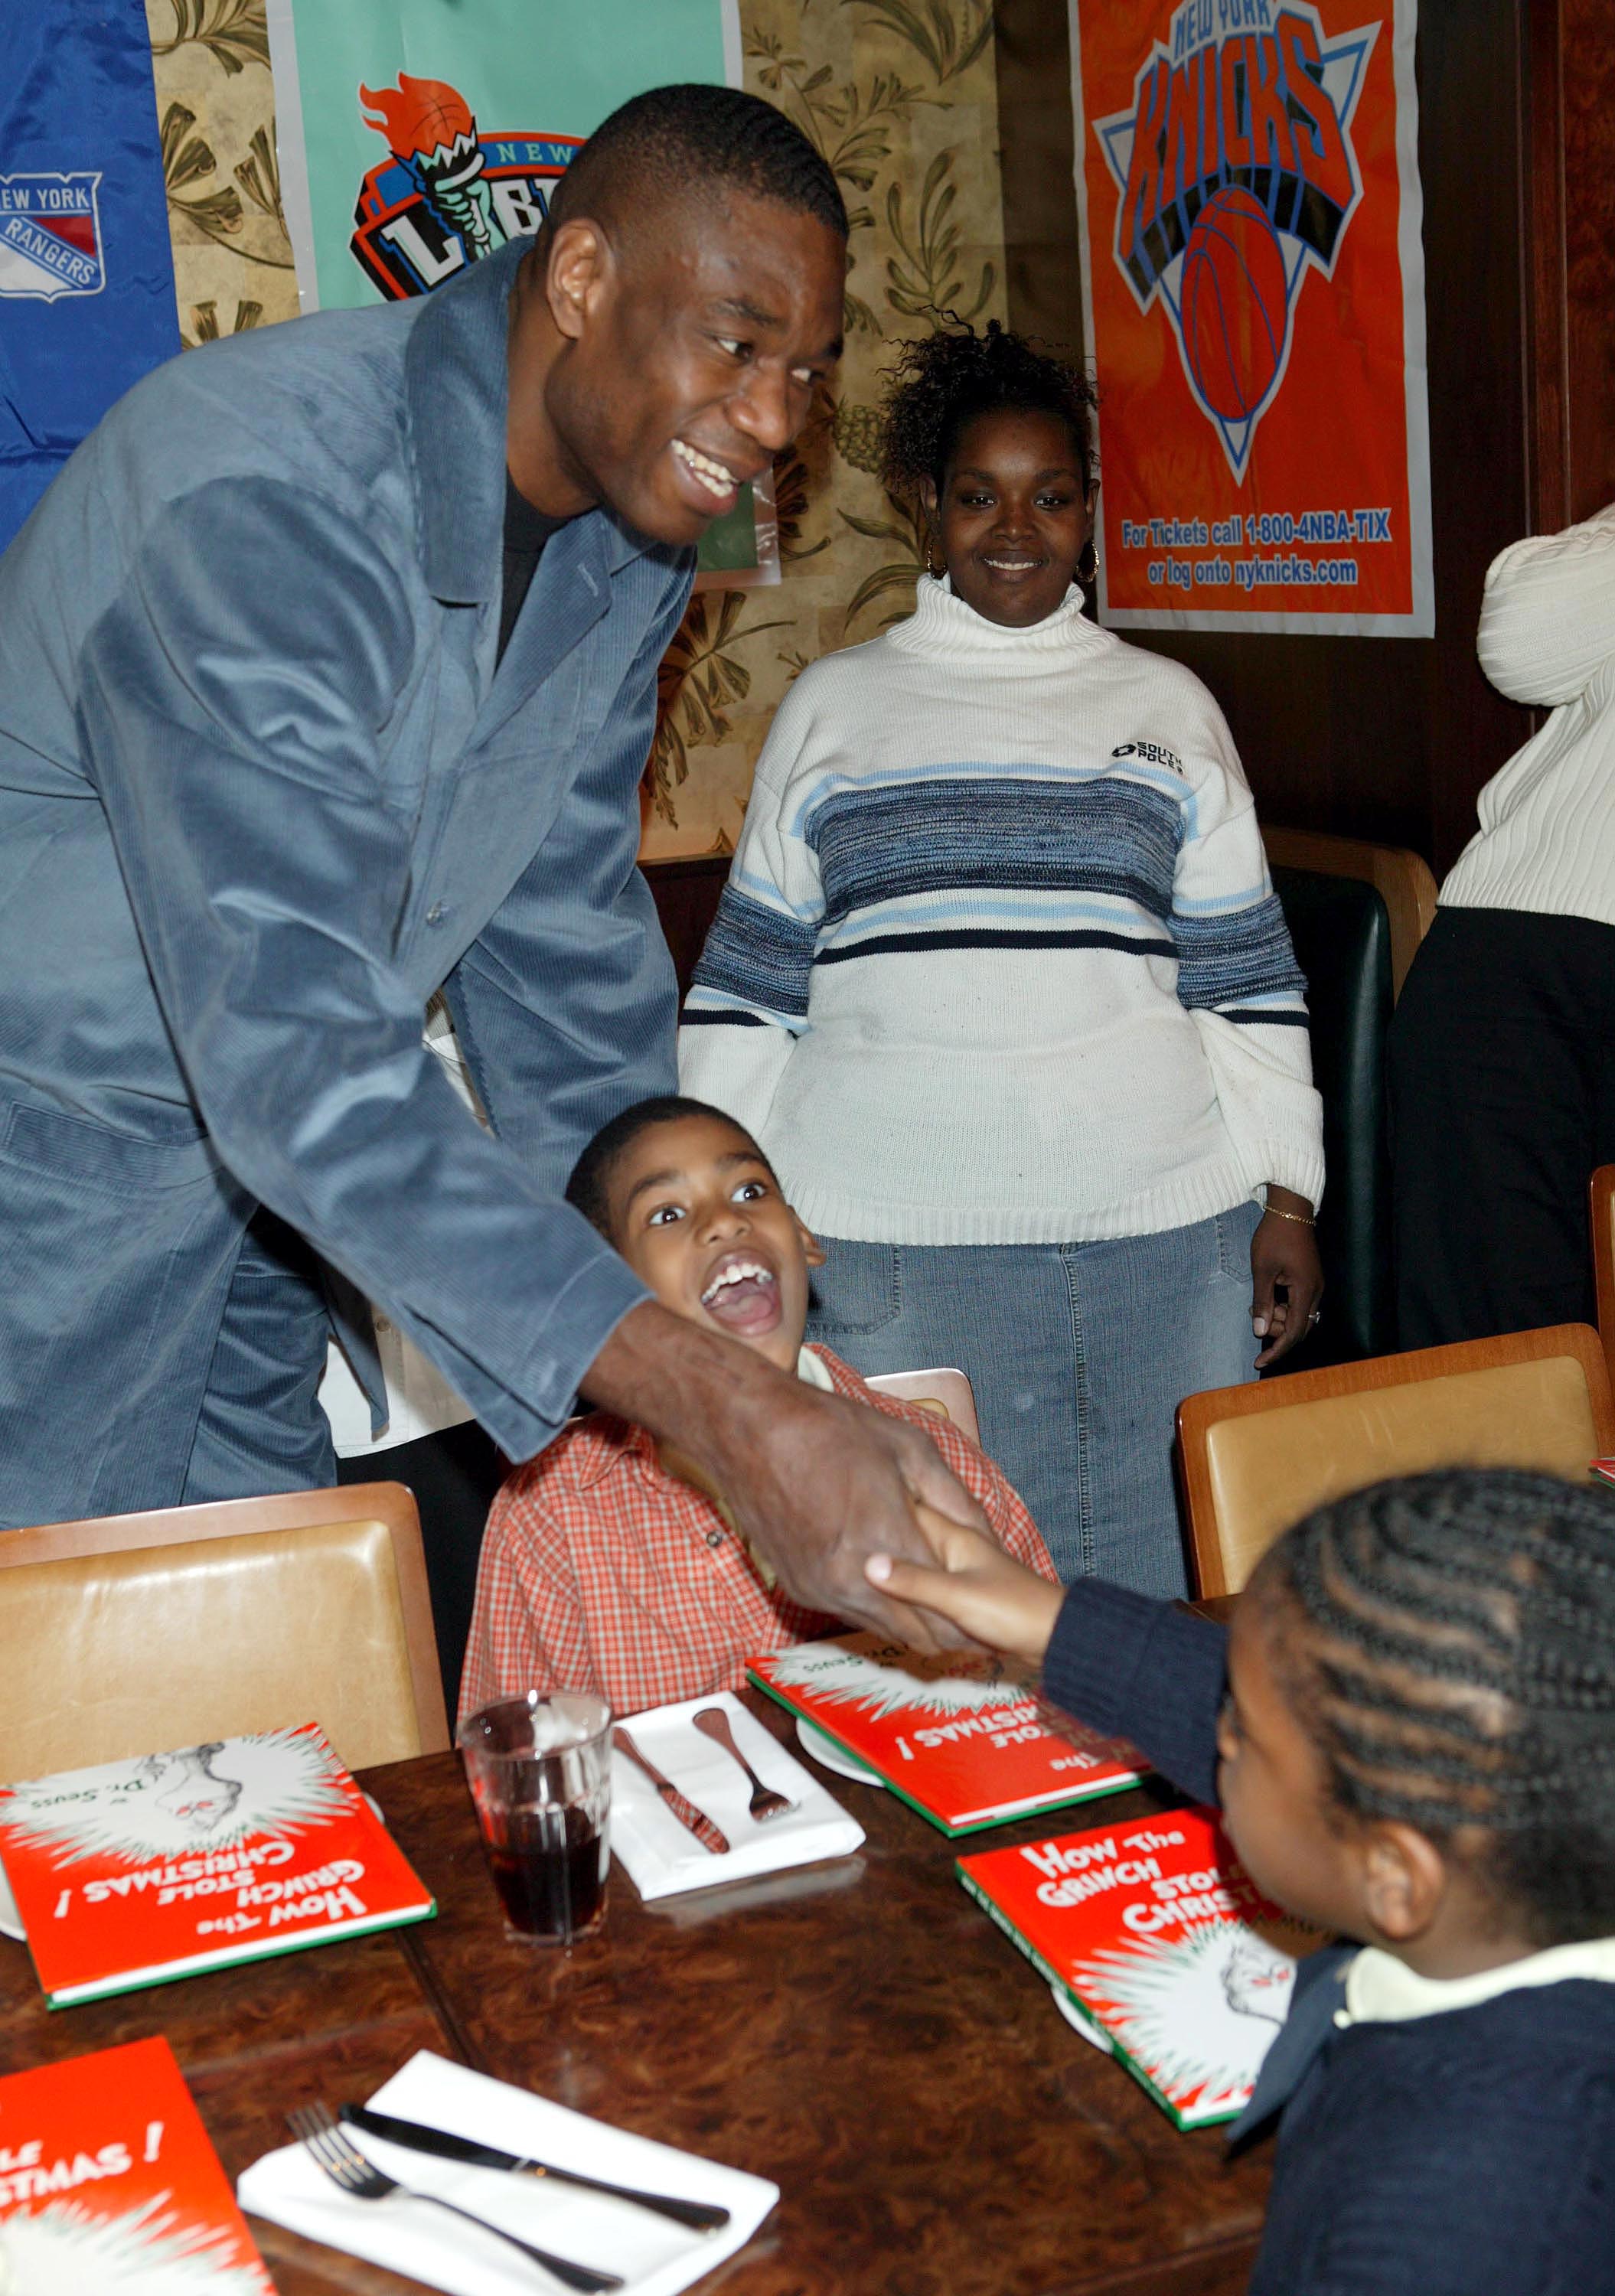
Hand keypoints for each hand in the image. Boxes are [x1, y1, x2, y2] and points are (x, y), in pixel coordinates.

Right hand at [582, 1301, 988, 1649]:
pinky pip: (850, 1611)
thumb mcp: (910, 1450)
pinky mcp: (799, 1589)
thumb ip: (956, 1501)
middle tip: (971, 1612)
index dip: (973, 1614)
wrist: (751, 1431)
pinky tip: (889, 1580)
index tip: (991, 1607)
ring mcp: (821, 1588)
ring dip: (910, 1619)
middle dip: (948, 1626)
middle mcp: (851, 1577)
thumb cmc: (833, 1430)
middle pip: (917, 1633)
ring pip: (883, 1628)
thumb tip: (989, 1538)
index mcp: (885, 1539)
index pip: (945, 1606)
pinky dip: (875, 1605)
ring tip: (935, 1597)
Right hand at [865, 1503, 1064, 1665]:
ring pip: (906, 1576)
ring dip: (889, 1590)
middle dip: (877, 1563)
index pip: (906, 1514)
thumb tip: (866, 1566)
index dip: (876, 1519)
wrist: (1054, 1640)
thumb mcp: (959, 1596)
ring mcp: (948, 1575)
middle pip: (900, 1548)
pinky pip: (915, 1598)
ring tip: (862, 1602)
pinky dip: (902, 1609)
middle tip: (848, 1576)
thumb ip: (914, 1581)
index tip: (846, 1533)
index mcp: (950, 1536)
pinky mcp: (951, 1599)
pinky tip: (887, 1623)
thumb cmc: (1012, 1610)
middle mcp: (946, 1550)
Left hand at [1250, 1186, 1323, 1367]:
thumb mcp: (1262, 1270)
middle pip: (1300, 1328)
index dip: (1277, 1350)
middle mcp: (1316, 1292)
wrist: (1291, 1209)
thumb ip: (1262, 1301)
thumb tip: (1260, 1331)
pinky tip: (1266, 1296)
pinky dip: (1282, 1306)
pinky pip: (1298, 1304)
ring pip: (1299, 1316)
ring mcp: (1315, 1285)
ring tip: (1256, 1303)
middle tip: (1256, 1318)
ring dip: (1278, 1318)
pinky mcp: (1310, 1279)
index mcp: (1306, 1291)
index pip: (1294, 1333)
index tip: (1259, 1362)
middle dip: (1277, 1332)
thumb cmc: (1274, 1236)